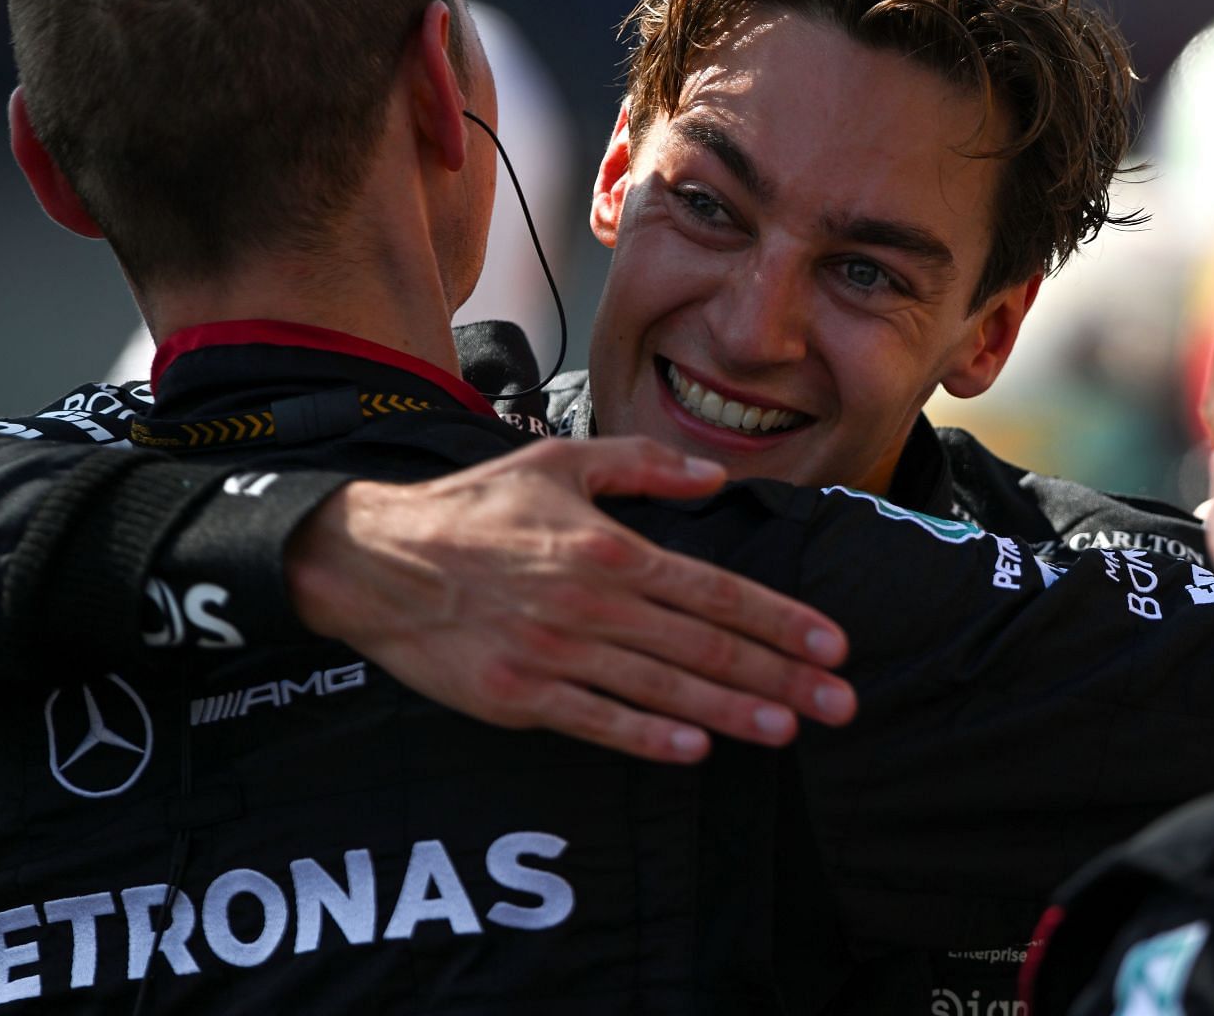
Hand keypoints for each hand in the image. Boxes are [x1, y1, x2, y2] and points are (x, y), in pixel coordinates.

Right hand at [286, 436, 854, 763]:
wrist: (374, 561)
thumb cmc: (471, 510)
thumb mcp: (558, 464)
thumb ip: (643, 468)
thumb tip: (715, 479)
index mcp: (608, 548)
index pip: (715, 590)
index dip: (780, 621)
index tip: (832, 645)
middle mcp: (591, 604)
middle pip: (704, 645)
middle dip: (780, 676)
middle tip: (839, 703)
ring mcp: (555, 655)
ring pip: (663, 689)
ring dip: (732, 712)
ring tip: (788, 729)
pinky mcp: (519, 696)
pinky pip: (597, 722)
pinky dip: (649, 737)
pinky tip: (696, 749)